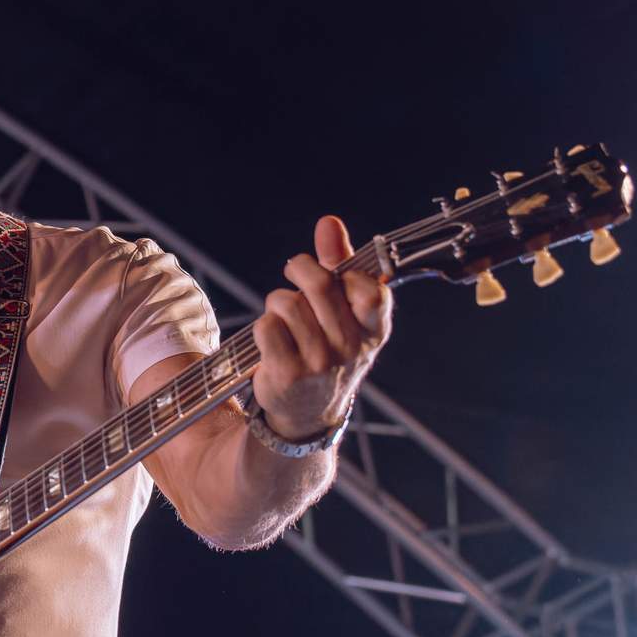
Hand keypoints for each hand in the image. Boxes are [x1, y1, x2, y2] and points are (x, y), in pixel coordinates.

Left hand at [252, 215, 393, 439]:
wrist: (306, 414)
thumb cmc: (327, 349)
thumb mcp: (344, 313)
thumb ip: (340, 264)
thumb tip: (329, 223)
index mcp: (373, 331)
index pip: (372, 289)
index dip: (348, 273)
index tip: (334, 274)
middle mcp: (350, 348)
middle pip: (321, 284)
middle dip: (301, 269)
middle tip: (294, 272)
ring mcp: (320, 363)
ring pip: (288, 303)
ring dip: (278, 302)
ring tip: (283, 316)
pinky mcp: (288, 374)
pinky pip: (266, 327)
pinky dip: (263, 326)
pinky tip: (271, 340)